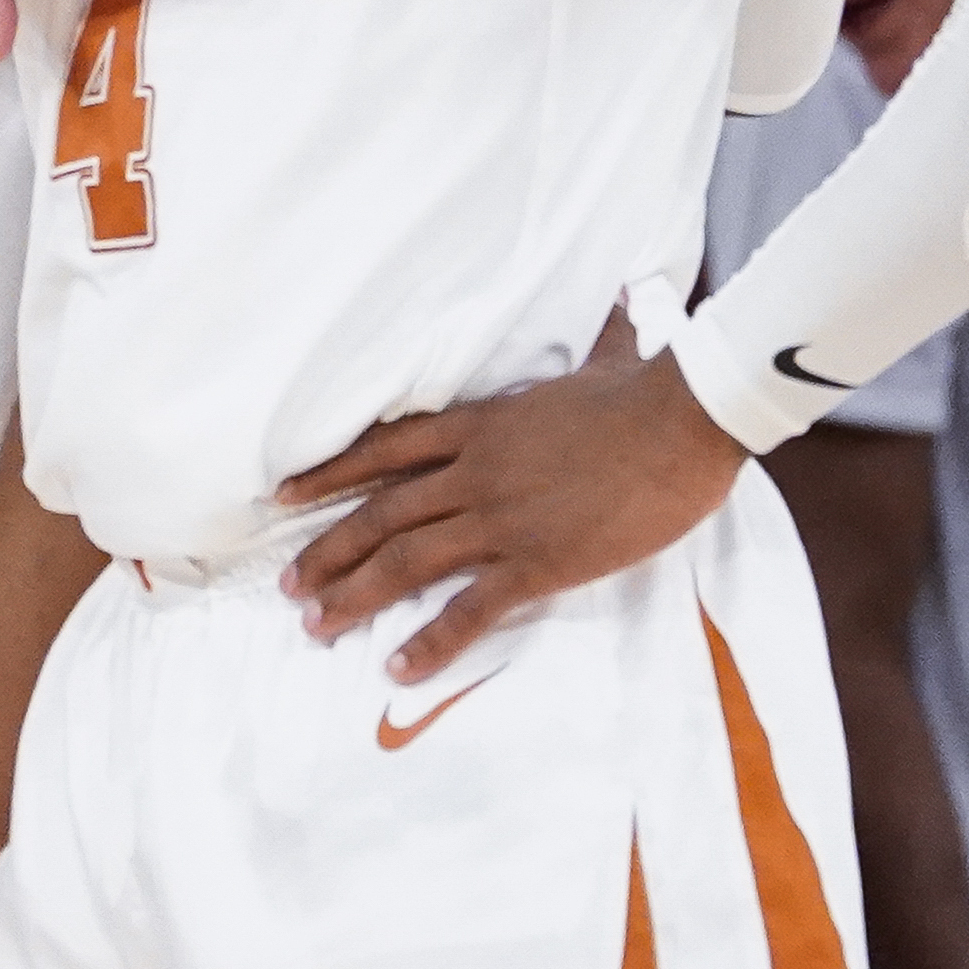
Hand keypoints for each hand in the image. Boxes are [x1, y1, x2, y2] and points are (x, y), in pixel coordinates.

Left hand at [275, 312, 744, 683]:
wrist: (684, 423)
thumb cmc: (648, 394)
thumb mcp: (610, 360)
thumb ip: (602, 340)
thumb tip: (624, 299)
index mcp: (479, 426)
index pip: (383, 450)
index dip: (330, 475)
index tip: (284, 496)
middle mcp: (473, 473)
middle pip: (379, 513)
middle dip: (327, 551)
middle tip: (288, 584)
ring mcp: (500, 519)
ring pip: (406, 561)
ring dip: (355, 595)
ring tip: (315, 625)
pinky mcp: (537, 562)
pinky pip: (471, 609)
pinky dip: (430, 641)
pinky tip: (397, 668)